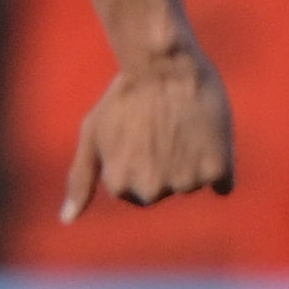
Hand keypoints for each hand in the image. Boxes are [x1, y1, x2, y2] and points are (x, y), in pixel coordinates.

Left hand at [67, 40, 236, 218]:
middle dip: (166, 166)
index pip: (137, 192)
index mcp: (120, 185)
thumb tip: (66, 220)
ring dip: (193, 163)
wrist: (164, 67)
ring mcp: (185, 180)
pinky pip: (222, 183)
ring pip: (193, 183)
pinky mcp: (216, 168)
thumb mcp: (91, 135)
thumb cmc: (124, 98)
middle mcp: (151, 190)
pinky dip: (219, 165)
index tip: (142, 137)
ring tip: (184, 129)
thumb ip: (80, 180)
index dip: (142, 161)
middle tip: (164, 131)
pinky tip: (208, 137)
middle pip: (165, 190)